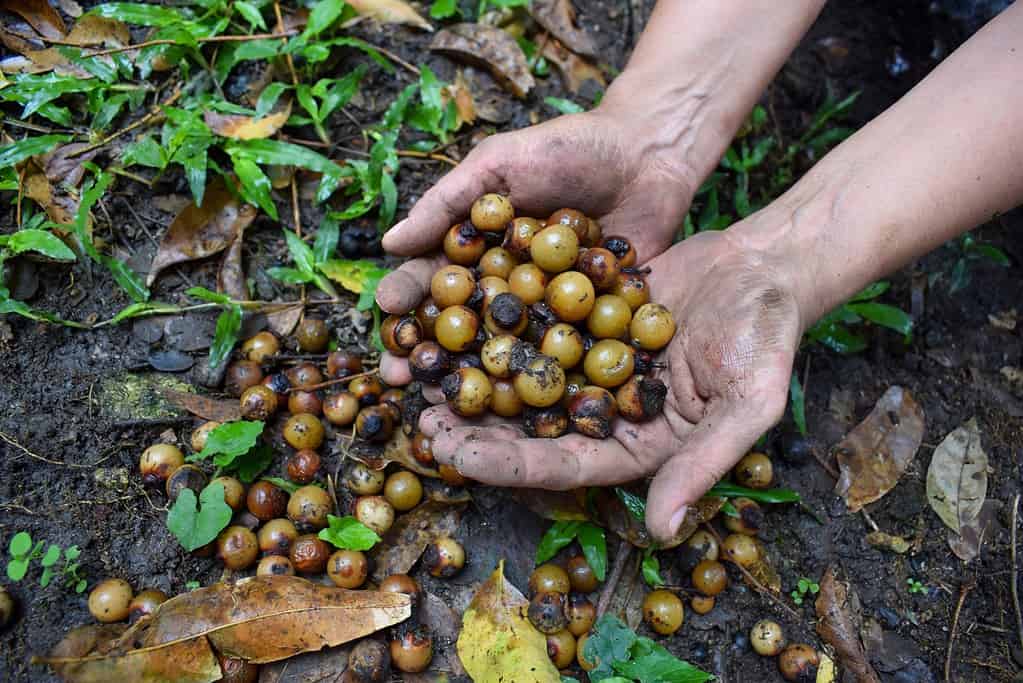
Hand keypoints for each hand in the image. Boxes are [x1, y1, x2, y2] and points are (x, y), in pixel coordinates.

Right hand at [375, 107, 698, 384]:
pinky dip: (545, 376)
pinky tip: (520, 405)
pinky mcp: (594, 322)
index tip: (386, 312)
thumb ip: (447, 203)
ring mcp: (550, 306)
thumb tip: (388, 243)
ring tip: (447, 399)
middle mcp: (509, 282)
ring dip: (476, 375)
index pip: (435, 276)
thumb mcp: (499, 164)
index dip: (408, 295)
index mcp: (480, 247)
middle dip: (429, 350)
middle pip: (463, 322)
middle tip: (399, 375)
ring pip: (508, 347)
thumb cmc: (569, 148)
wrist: (650, 152)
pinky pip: (567, 351)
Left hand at [414, 227, 803, 542]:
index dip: (510, 464)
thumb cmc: (767, 338)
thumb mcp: (746, 404)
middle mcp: (606, 412)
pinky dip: (495, 326)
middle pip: (530, 428)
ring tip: (420, 377)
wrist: (765, 266)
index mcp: (638, 445)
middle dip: (475, 429)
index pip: (564, 465)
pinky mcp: (583, 319)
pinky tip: (452, 317)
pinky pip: (533, 325)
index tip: (458, 457)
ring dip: (473, 381)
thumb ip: (703, 464)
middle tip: (422, 422)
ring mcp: (590, 365)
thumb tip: (662, 532)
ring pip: (521, 380)